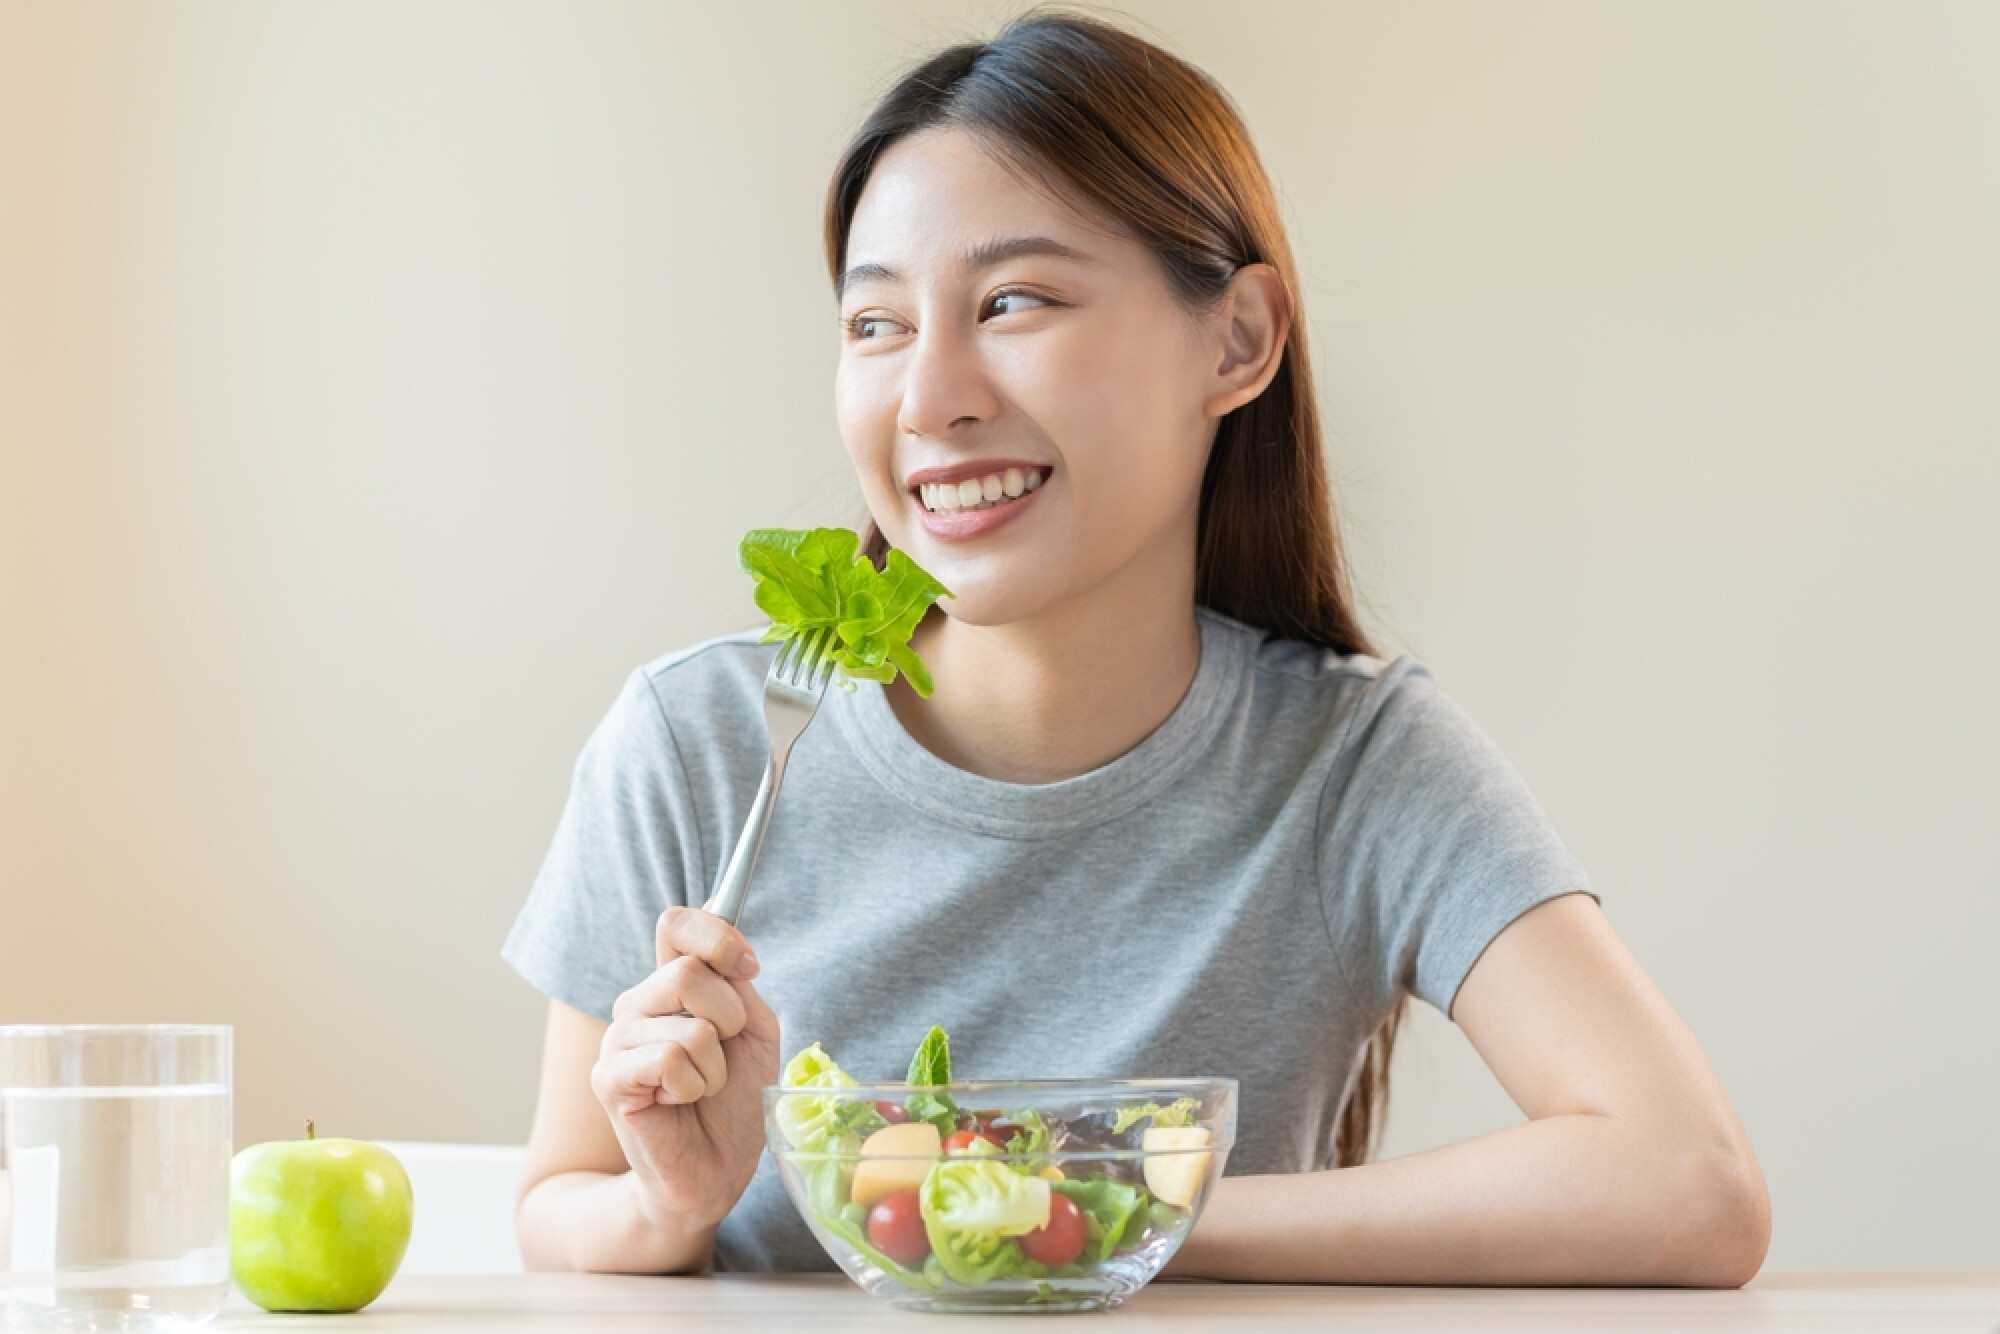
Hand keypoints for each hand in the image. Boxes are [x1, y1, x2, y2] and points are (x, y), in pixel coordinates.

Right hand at [590, 907, 780, 1231]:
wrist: (716, 1167)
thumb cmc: (734, 1099)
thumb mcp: (755, 1030)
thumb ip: (739, 984)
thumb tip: (728, 946)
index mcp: (671, 984)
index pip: (676, 924)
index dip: (717, 936)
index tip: (748, 968)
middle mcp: (637, 1003)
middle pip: (688, 971)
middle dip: (731, 1018)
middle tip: (724, 1054)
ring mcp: (617, 1039)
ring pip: (689, 1025)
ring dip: (715, 1065)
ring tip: (700, 1087)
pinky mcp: (608, 1078)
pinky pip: (669, 1060)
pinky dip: (693, 1086)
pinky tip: (678, 1102)